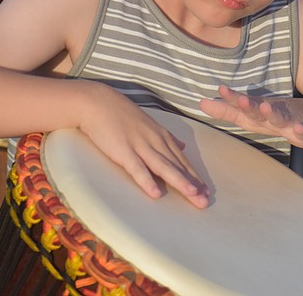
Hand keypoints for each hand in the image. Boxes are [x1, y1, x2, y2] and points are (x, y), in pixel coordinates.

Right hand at [78, 91, 209, 208]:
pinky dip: (147, 181)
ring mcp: (140, 146)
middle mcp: (155, 141)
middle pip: (177, 166)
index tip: (206, 190)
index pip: (181, 159)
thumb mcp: (149, 124)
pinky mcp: (123, 151)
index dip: (194, 176)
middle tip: (205, 200)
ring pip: (164, 167)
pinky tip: (156, 194)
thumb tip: (182, 146)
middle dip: (193, 184)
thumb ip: (166, 137)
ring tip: (193, 196)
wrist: (97, 102)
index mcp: (161, 136)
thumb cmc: (121, 114)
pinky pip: (137, 168)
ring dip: (180, 182)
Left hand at [200, 85, 302, 148]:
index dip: (231, 99)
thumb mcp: (251, 116)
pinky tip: (299, 130)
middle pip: (258, 109)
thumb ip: (227, 111)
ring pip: (280, 117)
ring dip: (273, 113)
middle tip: (240, 100)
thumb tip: (201, 103)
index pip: (241, 106)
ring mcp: (290, 122)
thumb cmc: (278, 117)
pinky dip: (302, 131)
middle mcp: (272, 114)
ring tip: (266, 108)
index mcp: (258, 113)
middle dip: (249, 105)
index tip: (220, 89)